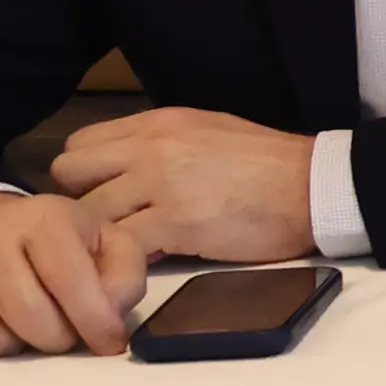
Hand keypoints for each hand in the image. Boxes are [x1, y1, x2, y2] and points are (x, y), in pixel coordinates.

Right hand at [0, 190, 153, 357]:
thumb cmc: (60, 245)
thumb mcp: (107, 245)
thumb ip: (123, 277)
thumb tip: (108, 321)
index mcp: (43, 218)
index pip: (70, 281)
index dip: (95, 321)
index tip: (108, 343)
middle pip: (27, 316)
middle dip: (56, 339)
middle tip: (65, 334)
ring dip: (12, 347)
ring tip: (27, 330)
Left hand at [45, 106, 318, 270]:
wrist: (316, 186)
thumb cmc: (270, 163)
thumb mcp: (207, 131)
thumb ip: (159, 144)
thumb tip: (123, 171)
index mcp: (157, 124)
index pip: (78, 145)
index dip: (84, 176)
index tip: (105, 195)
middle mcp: (149, 147)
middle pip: (68, 175)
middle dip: (80, 202)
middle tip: (108, 224)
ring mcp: (159, 185)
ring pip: (87, 214)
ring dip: (99, 236)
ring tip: (124, 249)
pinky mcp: (175, 223)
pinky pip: (121, 243)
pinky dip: (125, 258)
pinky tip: (146, 262)